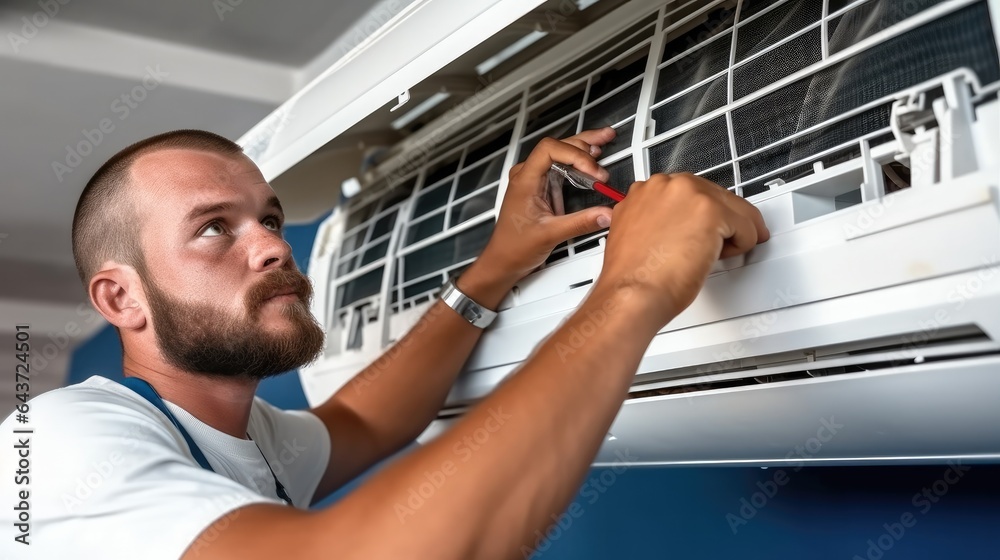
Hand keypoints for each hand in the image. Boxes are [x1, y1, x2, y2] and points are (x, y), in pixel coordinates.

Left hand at [475, 128, 617, 285]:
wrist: (502, 261)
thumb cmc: (513, 247)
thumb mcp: (550, 235)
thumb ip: (581, 223)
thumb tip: (606, 213)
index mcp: (525, 180)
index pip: (550, 150)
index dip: (575, 155)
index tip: (593, 171)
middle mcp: (528, 175)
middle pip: (558, 146)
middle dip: (584, 145)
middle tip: (606, 143)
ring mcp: (535, 180)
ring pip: (560, 153)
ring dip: (583, 148)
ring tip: (604, 141)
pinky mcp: (542, 187)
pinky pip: (561, 167)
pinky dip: (578, 162)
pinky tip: (593, 159)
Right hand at [594, 173, 769, 328]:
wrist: (632, 294)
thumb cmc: (633, 277)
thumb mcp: (636, 234)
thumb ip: (655, 220)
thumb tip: (675, 225)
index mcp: (646, 190)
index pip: (691, 192)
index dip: (701, 216)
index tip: (706, 229)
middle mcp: (666, 185)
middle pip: (715, 195)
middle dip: (723, 221)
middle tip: (720, 245)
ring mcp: (689, 194)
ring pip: (735, 208)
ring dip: (733, 232)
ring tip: (714, 255)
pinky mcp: (711, 210)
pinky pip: (748, 225)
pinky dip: (743, 245)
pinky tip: (719, 258)